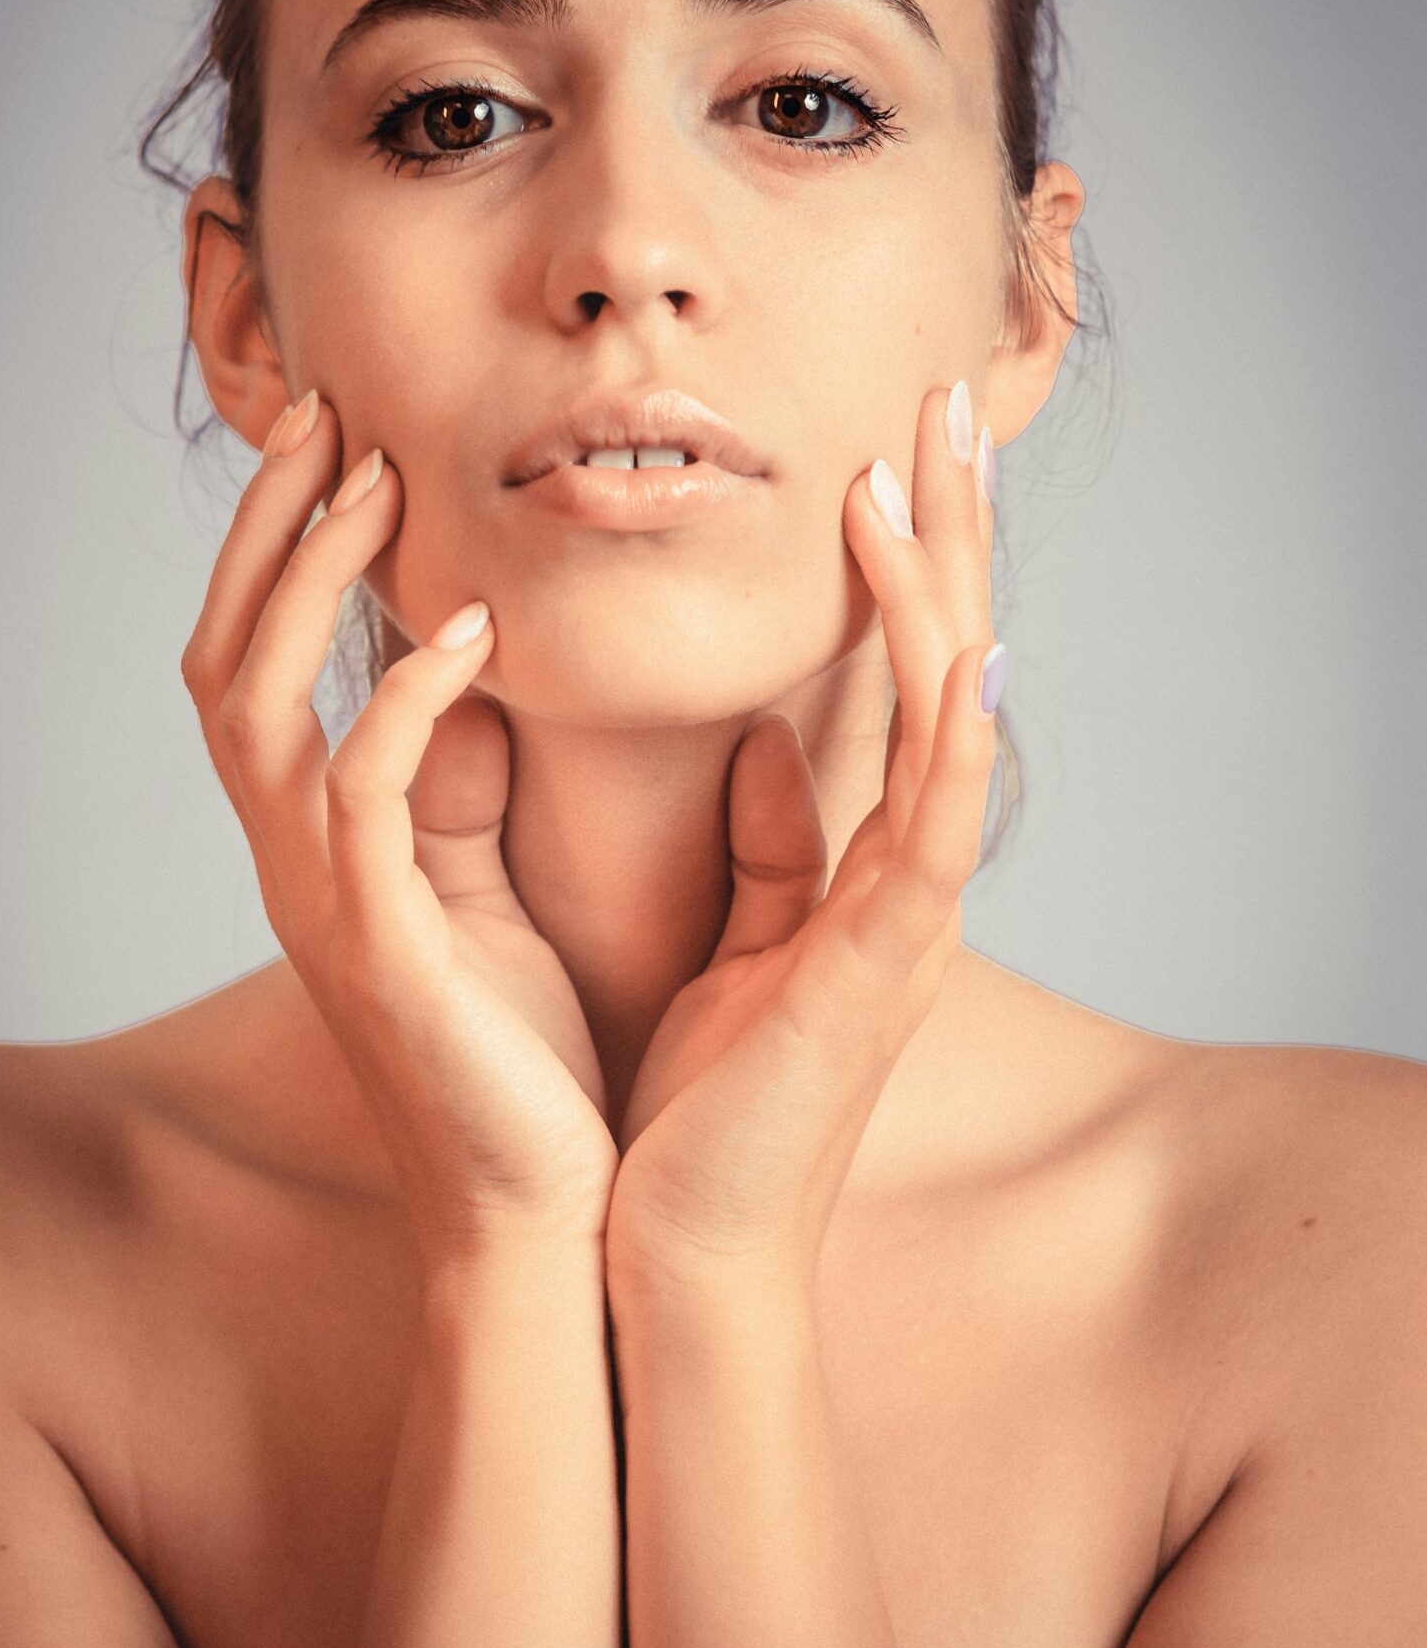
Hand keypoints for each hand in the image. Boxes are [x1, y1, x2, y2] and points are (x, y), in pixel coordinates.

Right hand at [180, 390, 617, 1265]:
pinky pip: (360, 793)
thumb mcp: (492, 894)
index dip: (284, 554)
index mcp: (325, 847)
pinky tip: (470, 634)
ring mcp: (324, 903)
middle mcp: (298, 863)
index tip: (351, 445)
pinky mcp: (380, 946)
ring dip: (311, 583)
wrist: (548, 1220)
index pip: (259, 668)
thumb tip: (484, 677)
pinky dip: (403, 701)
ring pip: (256, 706)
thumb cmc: (533, 1064)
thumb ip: (469, 789)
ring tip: (382, 486)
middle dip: (271, 532)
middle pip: (223, 660)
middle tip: (335, 417)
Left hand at [606, 381, 1000, 1300]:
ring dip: (942, 594)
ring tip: (925, 473)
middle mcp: (900, 872)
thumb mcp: (738, 943)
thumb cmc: (704, 1107)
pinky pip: (928, 842)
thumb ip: (772, 844)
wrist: (677, 1250)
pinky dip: (951, 748)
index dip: (900, 557)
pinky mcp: (875, 975)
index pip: (893, 673)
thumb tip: (771, 744)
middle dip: (946, 529)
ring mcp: (901, 921)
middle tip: (944, 397)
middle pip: (942, 663)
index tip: (885, 441)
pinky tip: (970, 658)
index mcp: (858, 858)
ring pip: (947, 724)